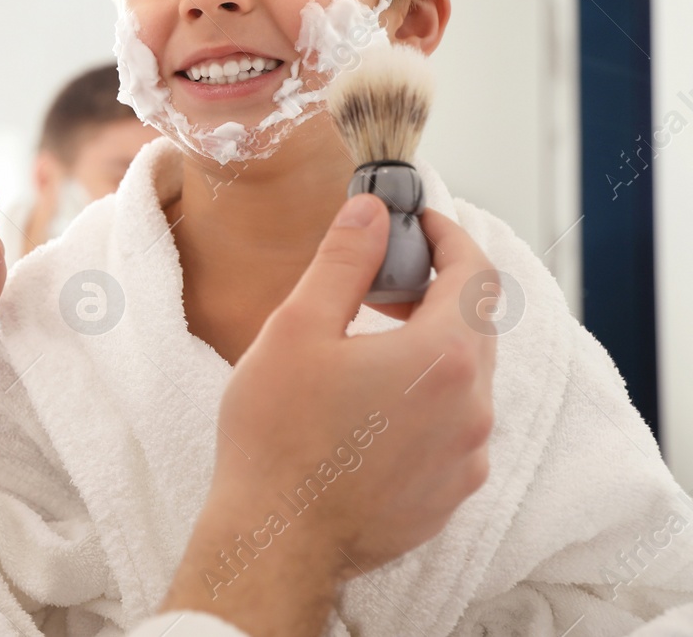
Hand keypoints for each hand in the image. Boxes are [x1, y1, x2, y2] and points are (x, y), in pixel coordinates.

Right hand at [160, 194, 497, 636]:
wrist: (277, 539)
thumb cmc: (278, 434)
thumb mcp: (298, 328)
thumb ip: (344, 261)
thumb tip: (373, 212)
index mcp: (445, 357)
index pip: (475, 273)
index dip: (448, 236)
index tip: (416, 223)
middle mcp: (474, 408)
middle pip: (474, 324)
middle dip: (432, 291)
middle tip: (376, 283)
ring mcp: (468, 456)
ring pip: (466, 378)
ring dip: (427, 347)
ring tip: (364, 347)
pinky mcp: (451, 492)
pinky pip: (454, 426)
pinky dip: (425, 398)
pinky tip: (368, 406)